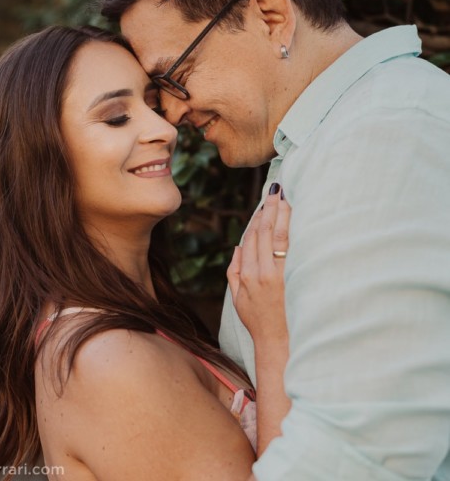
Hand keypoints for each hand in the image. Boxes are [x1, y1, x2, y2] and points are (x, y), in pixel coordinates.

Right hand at [226, 184, 290, 342]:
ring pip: (281, 238)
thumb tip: (239, 246)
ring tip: (287, 198)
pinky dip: (294, 233)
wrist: (278, 342)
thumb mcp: (237, 297)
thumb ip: (235, 270)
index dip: (258, 218)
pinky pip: (294, 251)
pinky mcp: (295, 280)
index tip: (263, 203)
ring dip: (284, 215)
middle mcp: (264, 272)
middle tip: (276, 189)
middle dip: (271, 208)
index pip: (252, 238)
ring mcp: (281, 276)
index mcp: (248, 274)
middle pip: (266, 232)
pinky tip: (297, 220)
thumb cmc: (257, 320)